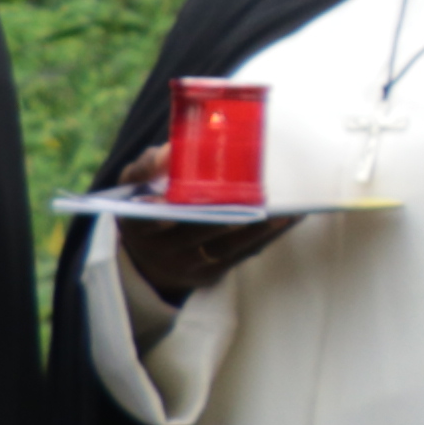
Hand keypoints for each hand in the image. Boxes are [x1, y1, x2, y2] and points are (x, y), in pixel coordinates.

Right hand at [110, 140, 284, 295]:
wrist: (152, 255)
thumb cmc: (148, 204)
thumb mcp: (134, 186)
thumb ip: (149, 167)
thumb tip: (171, 151)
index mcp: (137, 226)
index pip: (147, 222)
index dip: (163, 215)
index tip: (180, 203)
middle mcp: (160, 250)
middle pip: (197, 232)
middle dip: (226, 217)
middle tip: (255, 200)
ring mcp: (188, 264)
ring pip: (226, 246)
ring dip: (258, 228)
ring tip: (287, 211)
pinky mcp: (211, 273)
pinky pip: (242, 254)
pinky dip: (267, 237)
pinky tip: (289, 220)